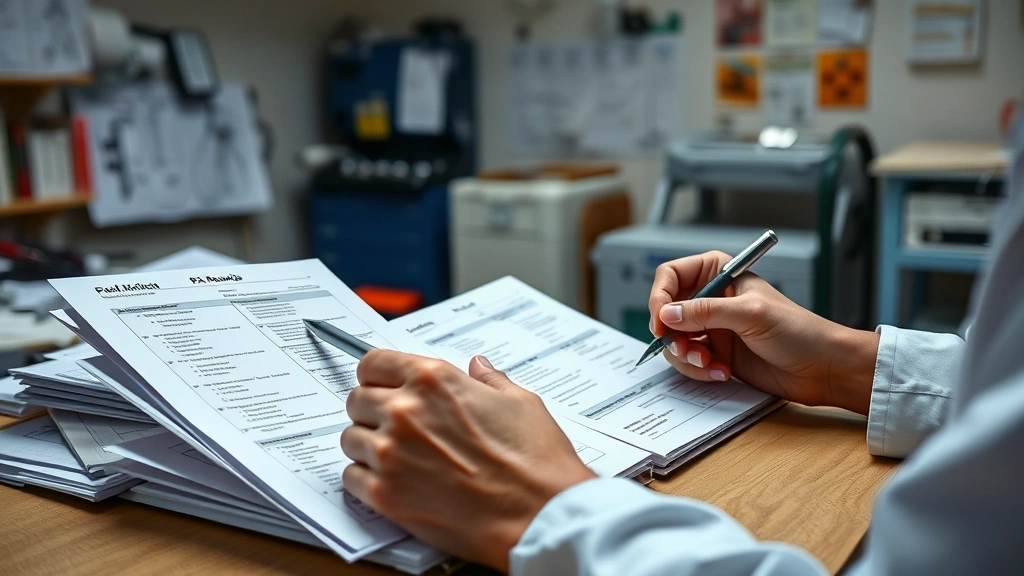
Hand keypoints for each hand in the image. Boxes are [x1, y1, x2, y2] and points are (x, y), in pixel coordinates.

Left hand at [341, 351, 596, 571]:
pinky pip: (351, 479)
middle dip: (371, 411)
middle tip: (392, 425)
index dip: (377, 376)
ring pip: (350, 439)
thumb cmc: (536, 462)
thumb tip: (478, 367)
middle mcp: (405, 411)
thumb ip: (489, 380)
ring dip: (368, 446)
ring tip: (397, 457)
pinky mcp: (387, 495)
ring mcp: (392, 454)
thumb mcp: (520, 402)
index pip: (374, 363)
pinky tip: (393, 482)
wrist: (541, 515)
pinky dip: (366, 480)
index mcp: (434, 380)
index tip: (381, 386)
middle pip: (356, 400)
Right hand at [648, 251, 878, 413]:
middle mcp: (712, 299)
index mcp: (719, 274)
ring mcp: (713, 327)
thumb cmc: (799, 332)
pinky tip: (722, 372)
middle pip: (666, 311)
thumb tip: (666, 314)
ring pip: (674, 340)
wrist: (823, 369)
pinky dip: (699, 370)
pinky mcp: (716, 353)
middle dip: (672, 334)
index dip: (660, 297)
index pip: (671, 275)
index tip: (661, 321)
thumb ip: (704, 312)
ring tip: (710, 364)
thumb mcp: (749, 314)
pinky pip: (689, 361)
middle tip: (687, 349)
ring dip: (686, 356)